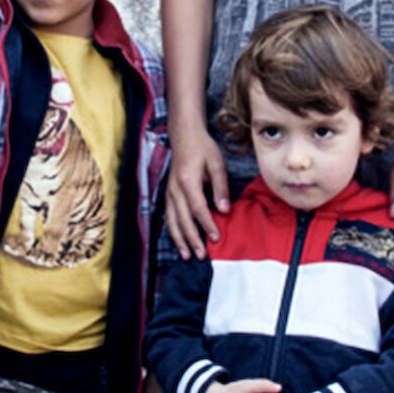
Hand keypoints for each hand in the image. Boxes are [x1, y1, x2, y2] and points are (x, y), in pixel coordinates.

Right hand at [164, 123, 229, 259]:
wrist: (184, 137)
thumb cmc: (202, 148)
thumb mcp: (217, 164)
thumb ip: (221, 187)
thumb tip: (225, 210)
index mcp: (188, 181)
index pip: (198, 208)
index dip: (207, 225)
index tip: (216, 237)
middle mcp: (175, 189)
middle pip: (183, 219)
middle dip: (192, 239)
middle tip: (202, 255)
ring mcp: (169, 192)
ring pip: (172, 221)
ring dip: (179, 239)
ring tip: (186, 255)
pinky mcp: (168, 194)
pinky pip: (169, 216)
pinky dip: (173, 230)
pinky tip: (179, 241)